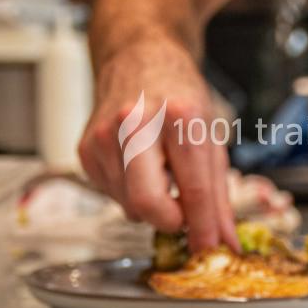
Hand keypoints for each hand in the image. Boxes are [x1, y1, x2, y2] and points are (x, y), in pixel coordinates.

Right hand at [78, 39, 237, 251]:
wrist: (139, 58)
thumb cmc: (178, 95)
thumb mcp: (210, 136)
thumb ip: (217, 194)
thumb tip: (222, 242)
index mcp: (179, 117)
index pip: (193, 189)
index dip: (203, 228)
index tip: (210, 249)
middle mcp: (135, 124)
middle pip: (147, 203)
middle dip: (168, 222)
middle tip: (182, 218)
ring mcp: (104, 136)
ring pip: (129, 205)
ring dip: (150, 204)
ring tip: (160, 172)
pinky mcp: (85, 149)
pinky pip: (112, 194)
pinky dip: (130, 192)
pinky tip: (138, 166)